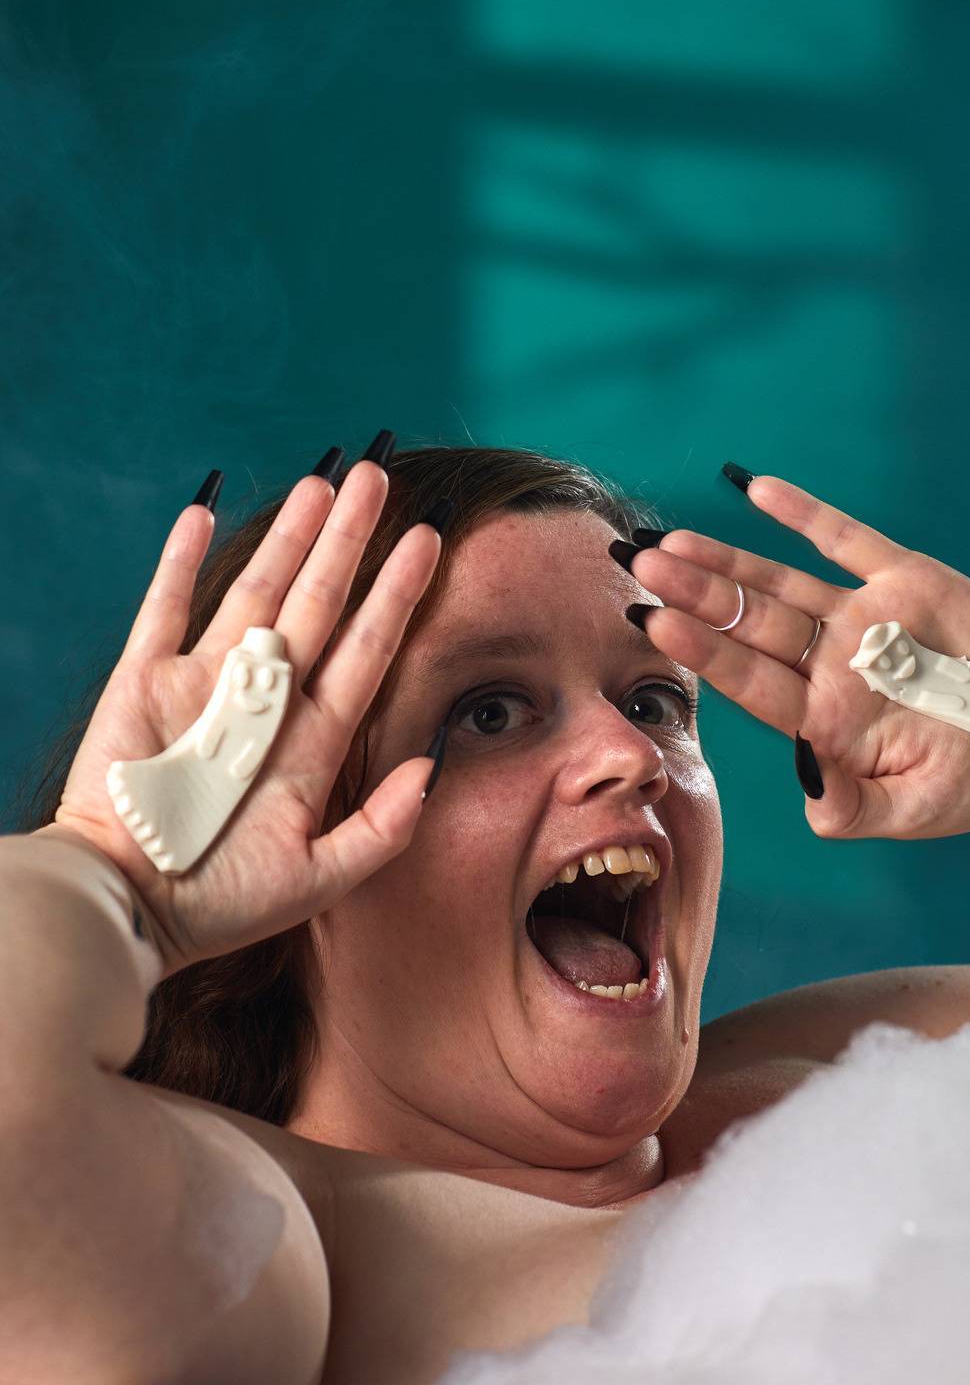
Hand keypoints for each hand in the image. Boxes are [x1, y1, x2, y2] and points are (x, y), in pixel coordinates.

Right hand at [50, 461, 440, 968]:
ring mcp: (204, 685)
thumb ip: (380, 827)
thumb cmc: (219, 904)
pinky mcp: (145, 679)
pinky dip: (182, 559)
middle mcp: (265, 702)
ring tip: (322, 482)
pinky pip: (166, 606)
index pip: (368, 650)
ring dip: (289, 537)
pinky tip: (205, 514)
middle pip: (321, 602)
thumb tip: (430, 765)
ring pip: (256, 590)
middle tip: (381, 477)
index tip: (430, 541)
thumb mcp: (316, 878)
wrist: (124, 907)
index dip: (398, 595)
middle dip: (351, 541)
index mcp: (311, 742)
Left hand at [628, 475, 969, 842]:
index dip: (702, 649)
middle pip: (747, 623)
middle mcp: (829, 662)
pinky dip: (803, 513)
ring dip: (726, 558)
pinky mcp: (902, 579)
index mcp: (823, 718)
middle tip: (637, 567)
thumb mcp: (915, 808)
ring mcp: (861, 617)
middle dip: (693, 595)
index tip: (652, 622)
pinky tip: (755, 489)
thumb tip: (812, 801)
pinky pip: (844, 538)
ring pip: (779, 580)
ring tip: (668, 539)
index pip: (748, 679)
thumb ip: (858, 808)